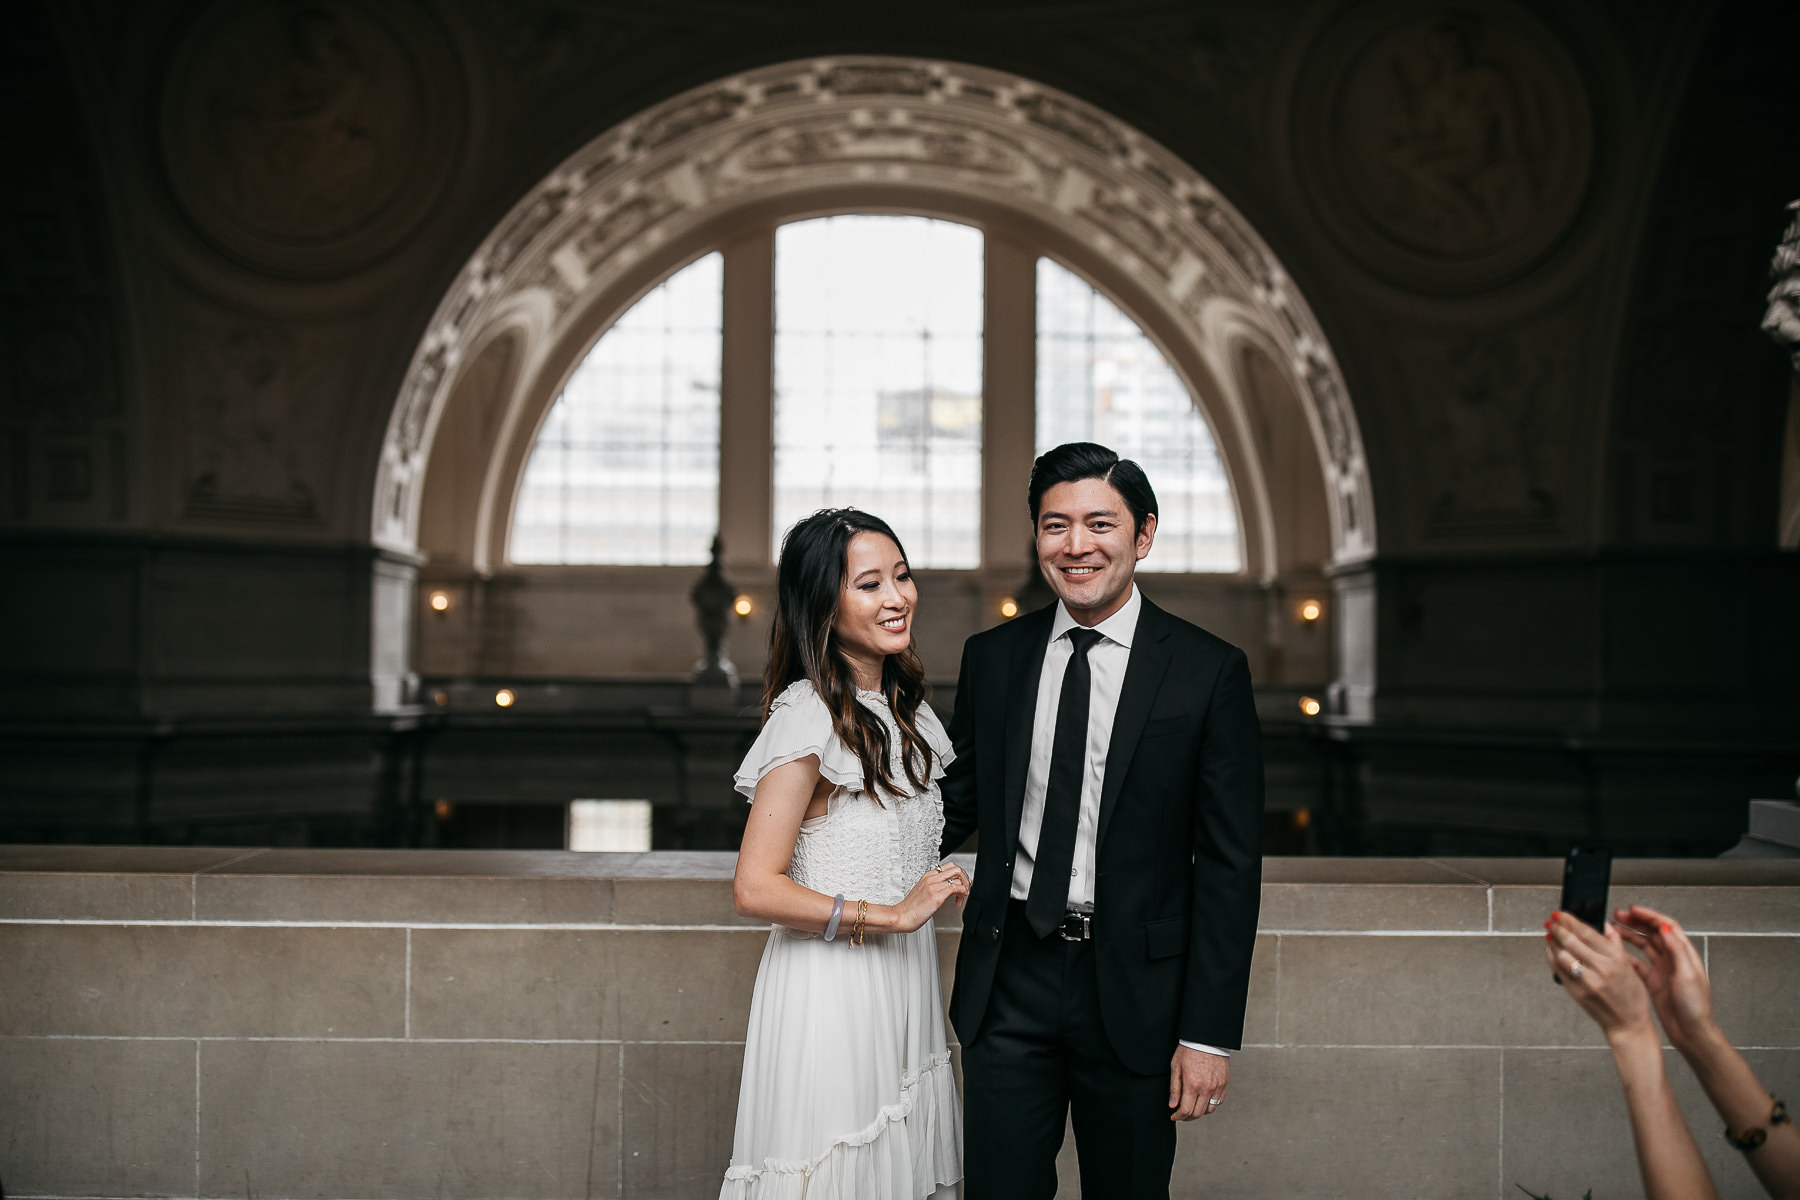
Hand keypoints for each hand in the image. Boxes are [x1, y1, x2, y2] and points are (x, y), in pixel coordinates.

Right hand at [893, 861, 969, 932]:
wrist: (902, 916)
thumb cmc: (910, 908)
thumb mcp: (922, 893)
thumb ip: (933, 888)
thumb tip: (945, 890)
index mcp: (927, 876)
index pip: (948, 866)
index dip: (958, 874)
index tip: (960, 883)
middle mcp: (931, 879)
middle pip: (955, 868)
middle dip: (964, 877)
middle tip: (965, 888)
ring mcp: (934, 886)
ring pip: (958, 877)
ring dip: (965, 886)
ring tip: (962, 897)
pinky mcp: (937, 896)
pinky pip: (956, 887)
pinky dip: (963, 892)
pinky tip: (961, 899)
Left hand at [1168, 1045, 1227, 1120]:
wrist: (1207, 1038)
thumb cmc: (1190, 1050)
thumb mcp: (1176, 1067)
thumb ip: (1174, 1088)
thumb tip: (1173, 1105)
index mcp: (1192, 1084)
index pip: (1185, 1110)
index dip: (1178, 1117)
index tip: (1174, 1117)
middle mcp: (1206, 1088)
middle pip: (1198, 1113)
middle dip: (1187, 1117)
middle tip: (1181, 1115)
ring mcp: (1217, 1087)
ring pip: (1209, 1110)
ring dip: (1199, 1112)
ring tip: (1192, 1108)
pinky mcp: (1224, 1084)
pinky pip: (1219, 1102)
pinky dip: (1210, 1105)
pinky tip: (1203, 1101)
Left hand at [1545, 911, 1656, 1042]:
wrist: (1627, 1024)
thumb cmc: (1631, 997)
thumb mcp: (1630, 967)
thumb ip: (1615, 944)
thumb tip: (1605, 925)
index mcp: (1616, 959)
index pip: (1587, 933)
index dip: (1570, 920)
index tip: (1561, 913)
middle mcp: (1601, 969)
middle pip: (1571, 941)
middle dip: (1557, 927)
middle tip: (1551, 920)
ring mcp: (1587, 981)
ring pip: (1561, 954)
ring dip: (1552, 942)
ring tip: (1550, 934)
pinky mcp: (1576, 992)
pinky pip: (1558, 970)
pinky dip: (1552, 957)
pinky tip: (1552, 951)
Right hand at [1614, 904, 1717, 1051]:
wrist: (1692, 1032)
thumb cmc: (1696, 1007)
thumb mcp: (1687, 974)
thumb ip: (1676, 949)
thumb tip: (1666, 928)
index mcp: (1684, 955)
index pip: (1667, 926)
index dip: (1649, 915)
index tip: (1633, 910)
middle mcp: (1673, 960)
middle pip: (1653, 933)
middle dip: (1635, 922)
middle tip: (1617, 915)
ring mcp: (1663, 971)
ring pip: (1643, 946)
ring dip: (1629, 936)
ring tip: (1613, 930)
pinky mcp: (1654, 982)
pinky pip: (1638, 964)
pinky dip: (1626, 957)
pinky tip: (1616, 954)